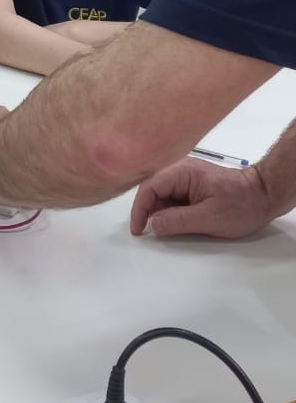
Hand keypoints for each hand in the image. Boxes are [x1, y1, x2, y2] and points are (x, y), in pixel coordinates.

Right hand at [130, 158, 270, 239]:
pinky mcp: (192, 186)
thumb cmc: (242, 204)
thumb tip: (153, 224)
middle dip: (149, 211)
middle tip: (151, 233)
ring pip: (162, 195)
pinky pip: (173, 198)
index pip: (149, 187)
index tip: (139, 229)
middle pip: (152, 190)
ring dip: (161, 213)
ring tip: (170, 229)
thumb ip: (177, 221)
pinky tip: (178, 223)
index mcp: (183, 171)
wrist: (264, 196)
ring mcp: (187, 177)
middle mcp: (181, 170)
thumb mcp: (209, 218)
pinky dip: (171, 212)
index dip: (140, 209)